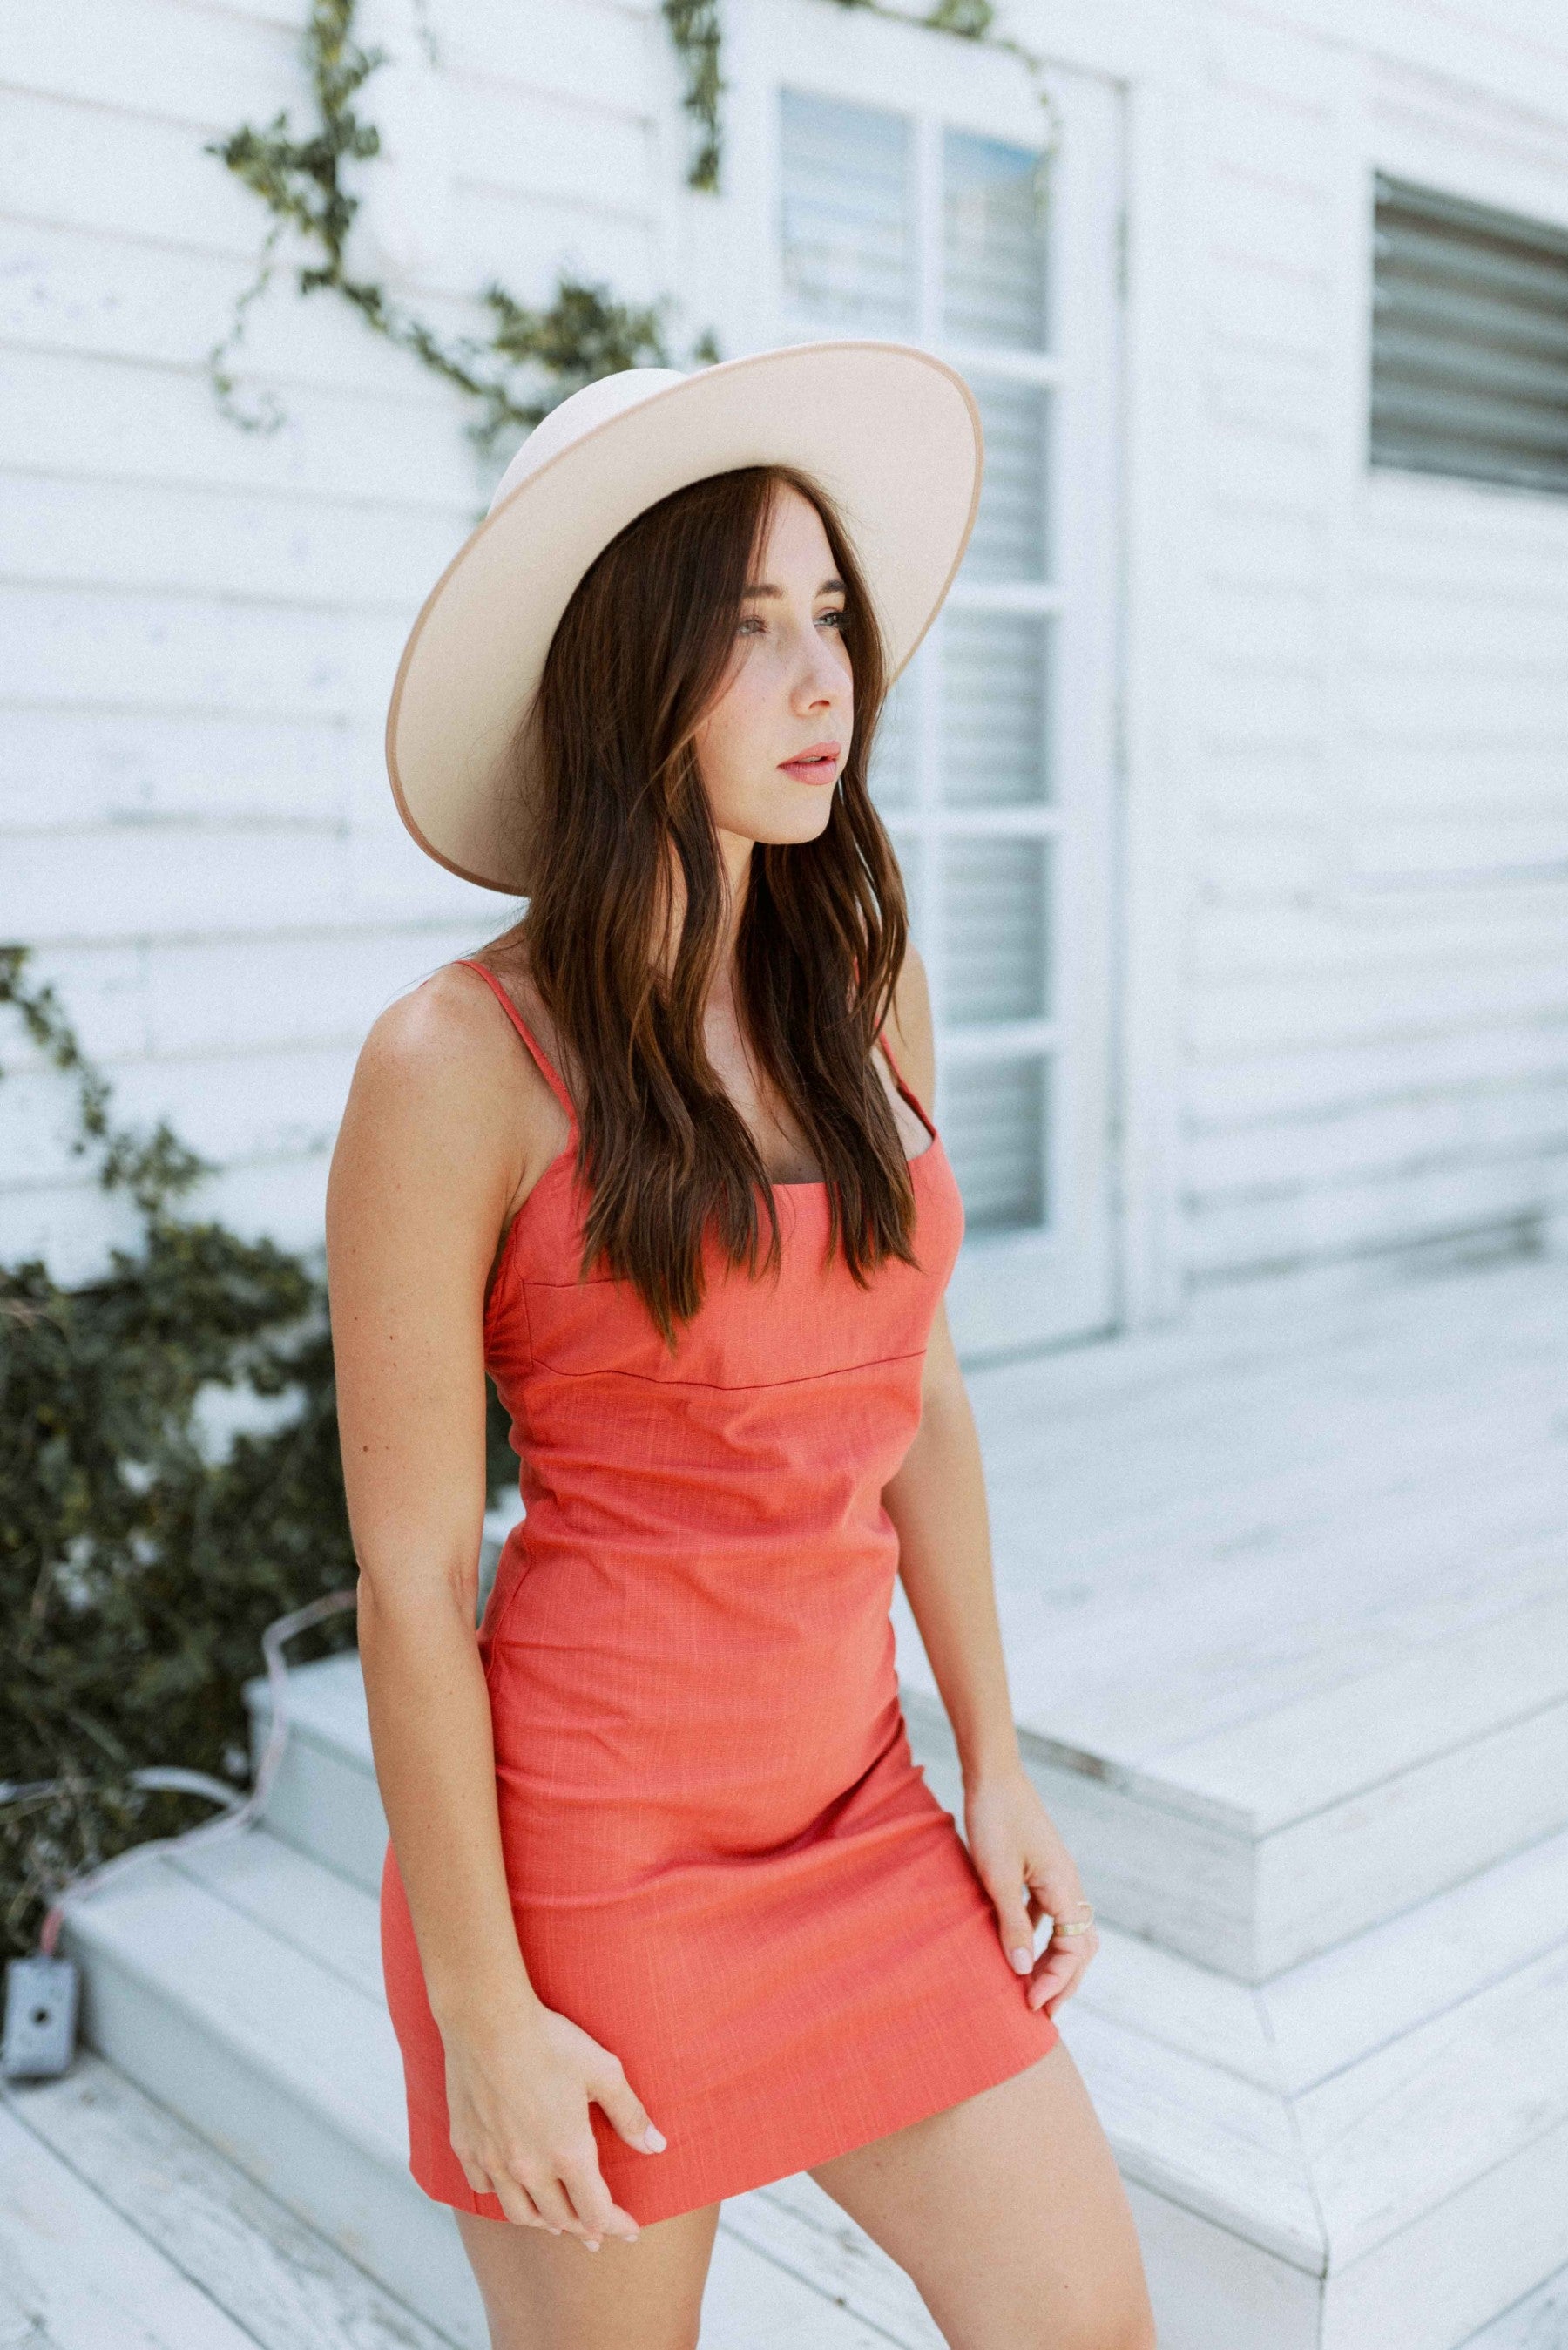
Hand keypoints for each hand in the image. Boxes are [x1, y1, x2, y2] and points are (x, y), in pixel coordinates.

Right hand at [441, 2000, 667, 2248]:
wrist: (487, 2021)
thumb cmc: (550, 2042)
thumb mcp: (603, 2071)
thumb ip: (630, 2114)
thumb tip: (656, 2146)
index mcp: (567, 2154)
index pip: (596, 2212)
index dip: (616, 2226)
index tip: (630, 2230)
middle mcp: (529, 2168)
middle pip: (560, 2218)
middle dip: (584, 2229)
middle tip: (596, 2234)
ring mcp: (494, 2161)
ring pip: (520, 2212)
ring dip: (544, 2222)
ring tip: (556, 2223)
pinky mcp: (467, 2146)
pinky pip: (484, 2188)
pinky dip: (502, 2196)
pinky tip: (510, 2189)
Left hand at [963, 1766, 1098, 2022]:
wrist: (992, 1774)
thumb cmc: (994, 1820)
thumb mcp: (997, 1877)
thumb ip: (1012, 1925)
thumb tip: (1025, 1972)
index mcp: (1064, 1887)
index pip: (1074, 1950)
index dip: (1056, 1981)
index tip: (1030, 2003)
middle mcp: (1068, 1884)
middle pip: (1080, 1945)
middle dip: (1064, 1981)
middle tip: (1040, 2012)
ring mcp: (1056, 1875)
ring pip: (1067, 1929)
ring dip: (1054, 1961)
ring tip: (1033, 1988)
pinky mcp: (1041, 1867)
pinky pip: (1049, 1912)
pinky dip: (1041, 1936)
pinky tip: (1019, 1947)